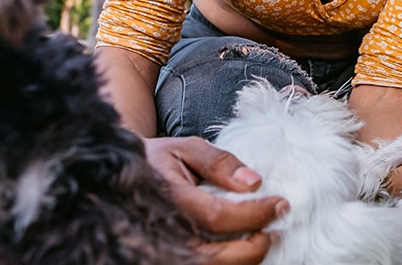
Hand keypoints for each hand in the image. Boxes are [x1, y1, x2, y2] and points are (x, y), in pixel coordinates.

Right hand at [142, 135, 286, 263]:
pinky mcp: (167, 255)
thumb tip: (254, 181)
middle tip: (276, 232)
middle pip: (213, 256)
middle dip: (253, 248)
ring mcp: (164, 249)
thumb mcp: (187, 148)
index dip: (254, 213)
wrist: (120, 177)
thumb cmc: (159, 160)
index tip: (281, 204)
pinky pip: (201, 264)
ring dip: (243, 260)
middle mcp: (166, 231)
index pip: (217, 216)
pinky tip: (243, 249)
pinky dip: (227, 261)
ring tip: (264, 241)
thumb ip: (220, 162)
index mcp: (172, 199)